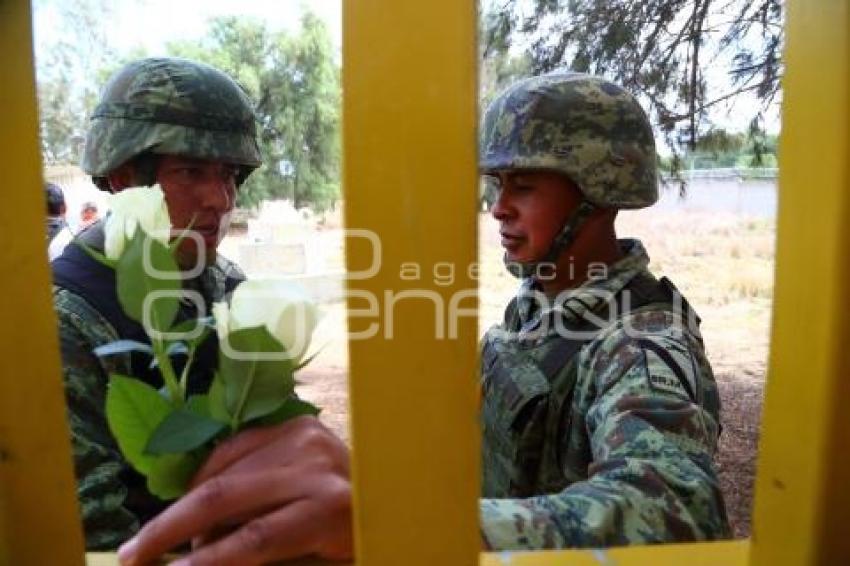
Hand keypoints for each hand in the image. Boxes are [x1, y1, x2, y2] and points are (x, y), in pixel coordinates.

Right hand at [118, 416, 352, 564]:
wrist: (392, 488)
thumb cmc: (355, 537)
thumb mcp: (316, 559)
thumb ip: (262, 556)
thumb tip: (201, 559)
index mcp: (330, 509)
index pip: (255, 538)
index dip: (207, 562)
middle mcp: (315, 465)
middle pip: (226, 495)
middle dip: (170, 527)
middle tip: (132, 554)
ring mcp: (305, 437)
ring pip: (221, 469)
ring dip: (185, 506)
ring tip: (163, 537)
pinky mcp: (296, 423)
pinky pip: (233, 448)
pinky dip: (206, 476)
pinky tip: (191, 501)